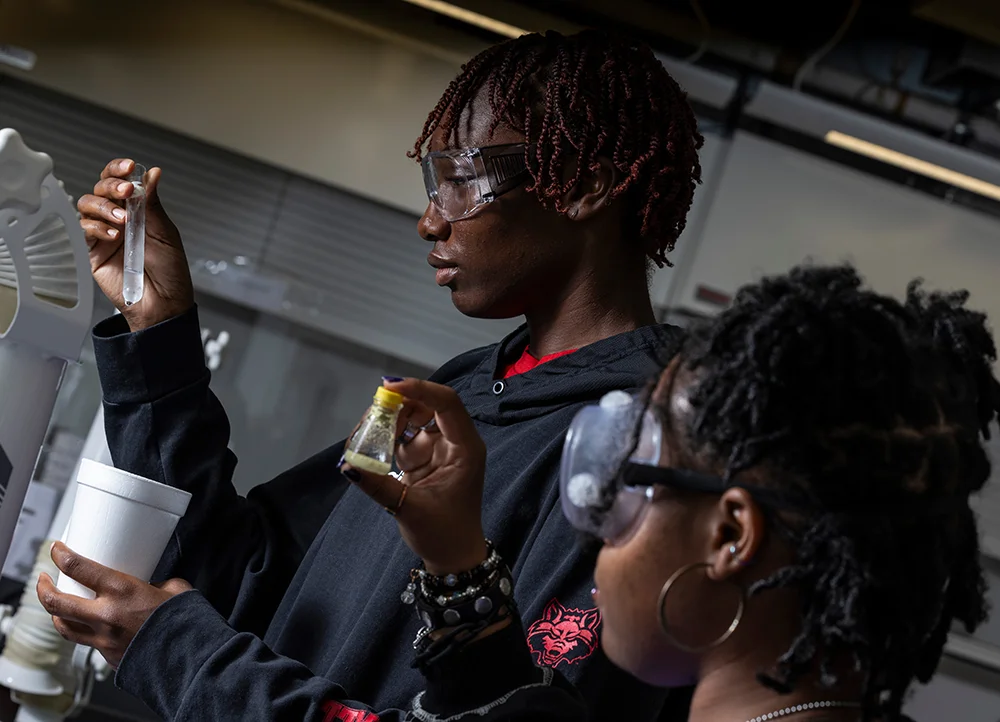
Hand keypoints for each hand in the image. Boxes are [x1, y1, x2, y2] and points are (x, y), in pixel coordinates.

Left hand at [36, 542, 192, 667]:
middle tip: (44, 578)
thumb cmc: (185, 621)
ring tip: (56, 605)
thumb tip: (153, 585)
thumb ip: (155, 584)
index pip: (78, 568)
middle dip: (43, 588)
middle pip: (56, 601)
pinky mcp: (107, 655)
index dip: (61, 555)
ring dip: (55, 614)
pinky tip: (88, 626)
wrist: (188, 656)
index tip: (57, 549)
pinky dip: (83, 632)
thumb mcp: (173, 589)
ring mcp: (103, 639)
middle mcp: (106, 615)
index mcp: (122, 591)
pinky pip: (86, 643)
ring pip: (63, 627)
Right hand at [78, 158, 193, 331]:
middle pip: (100, 189)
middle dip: (111, 186)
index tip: (129, 167)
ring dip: (104, 207)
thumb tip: (152, 174)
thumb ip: (153, 204)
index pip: (122, 182)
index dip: (120, 171)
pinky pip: (85, 230)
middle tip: (125, 193)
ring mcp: (104, 234)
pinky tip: (114, 235)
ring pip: (88, 205)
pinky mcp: (93, 251)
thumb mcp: (165, 233)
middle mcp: (119, 218)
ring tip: (123, 220)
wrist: (163, 303)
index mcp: (138, 211)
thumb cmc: (169, 271)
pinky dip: (97, 228)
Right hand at [341, 379, 487, 574]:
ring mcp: (440, 447)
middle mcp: (455, 441)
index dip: (419, 389)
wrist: (453, 556)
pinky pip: (404, 435)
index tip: (389, 387)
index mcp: (465, 448)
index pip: (446, 403)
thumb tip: (347, 465)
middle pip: (428, 404)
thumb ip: (379, 485)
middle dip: (398, 404)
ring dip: (390, 419)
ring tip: (366, 433)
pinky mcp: (425, 456)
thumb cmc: (444, 534)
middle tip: (371, 413)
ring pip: (413, 417)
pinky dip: (387, 435)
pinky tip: (369, 443)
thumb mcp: (410, 509)